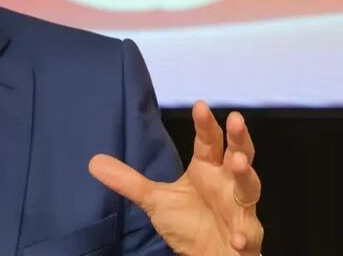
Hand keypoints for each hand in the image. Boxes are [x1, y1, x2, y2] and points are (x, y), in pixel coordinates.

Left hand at [89, 101, 262, 255]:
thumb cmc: (189, 224)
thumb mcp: (155, 200)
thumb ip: (129, 181)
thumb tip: (94, 161)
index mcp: (207, 169)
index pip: (208, 141)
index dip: (205, 124)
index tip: (199, 105)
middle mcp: (227, 183)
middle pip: (238, 154)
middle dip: (238, 138)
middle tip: (235, 119)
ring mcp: (240, 208)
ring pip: (249, 187)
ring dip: (245, 176)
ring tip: (238, 163)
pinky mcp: (246, 236)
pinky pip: (248, 234)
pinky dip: (244, 235)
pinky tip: (238, 238)